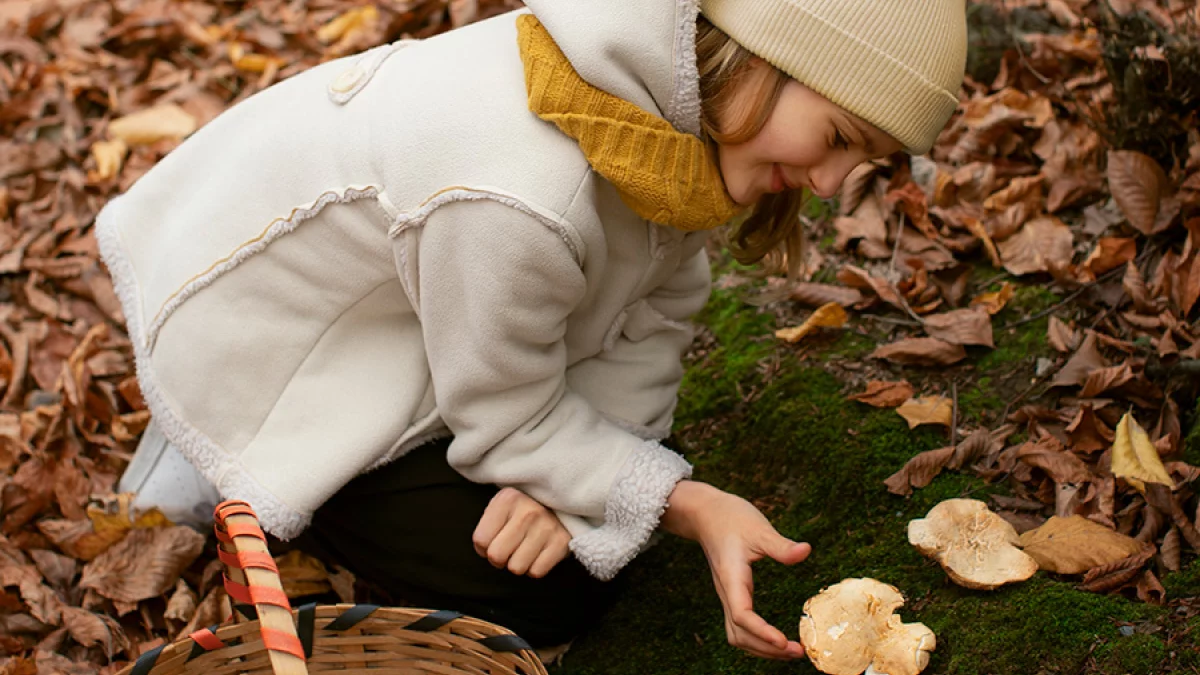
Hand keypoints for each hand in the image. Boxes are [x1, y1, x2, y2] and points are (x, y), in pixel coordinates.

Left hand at [472, 487, 571, 577]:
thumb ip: (487, 525)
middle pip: (496, 556)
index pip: (480, 540)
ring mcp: (547, 526)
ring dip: (518, 563)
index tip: (494, 540)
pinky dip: (535, 567)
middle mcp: (528, 511)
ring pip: (516, 567)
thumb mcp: (502, 506)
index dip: (483, 546)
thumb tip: (482, 550)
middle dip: (499, 558)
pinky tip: (539, 553)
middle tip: (508, 549)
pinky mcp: (562, 542)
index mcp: (508, 499)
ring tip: (525, 549)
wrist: (561, 505)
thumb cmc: (523, 510)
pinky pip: (536, 571)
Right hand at [661, 481, 810, 659]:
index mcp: (732, 578)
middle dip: (766, 649)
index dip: (761, 632)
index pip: (742, 614)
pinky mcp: (731, 595)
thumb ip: (781, 545)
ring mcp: (728, 595)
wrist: (707, 514)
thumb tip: (806, 551)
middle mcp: (727, 592)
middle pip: (739, 634)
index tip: (783, 641)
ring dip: (761, 649)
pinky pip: (740, 626)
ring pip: (737, 635)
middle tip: (798, 651)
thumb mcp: (759, 528)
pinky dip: (757, 639)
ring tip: (790, 651)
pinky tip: (776, 640)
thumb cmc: (732, 519)